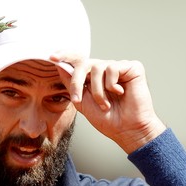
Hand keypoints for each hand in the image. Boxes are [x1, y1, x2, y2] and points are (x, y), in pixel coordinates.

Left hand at [51, 53, 165, 153]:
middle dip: (77, 81)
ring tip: (105, 104)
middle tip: (77, 99)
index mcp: (93, 77)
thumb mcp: (82, 102)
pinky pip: (113, 68)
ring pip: (97, 67)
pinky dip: (112, 84)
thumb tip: (60, 66)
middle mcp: (105, 70)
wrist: (126, 130)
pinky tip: (120, 93)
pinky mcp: (132, 68)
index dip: (66, 55)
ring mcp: (119, 68)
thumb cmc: (107, 119)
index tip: (53, 57)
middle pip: (84, 63)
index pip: (79, 60)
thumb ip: (71, 84)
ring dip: (97, 90)